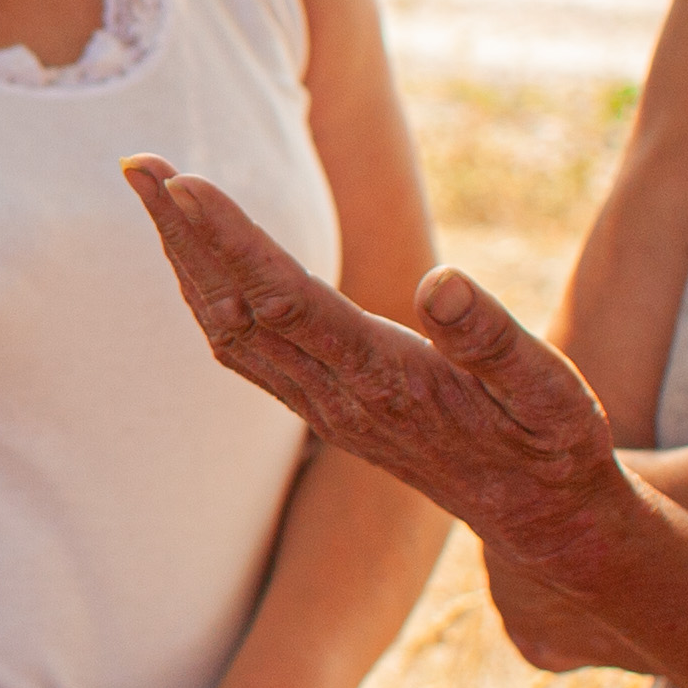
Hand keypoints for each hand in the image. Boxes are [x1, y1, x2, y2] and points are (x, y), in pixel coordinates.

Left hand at [127, 157, 639, 580]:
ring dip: (183, 259)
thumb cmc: (551, 448)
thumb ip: (493, 340)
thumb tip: (438, 281)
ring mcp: (321, 407)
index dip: (231, 241)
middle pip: (234, 307)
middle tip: (136, 164)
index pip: (287, 300)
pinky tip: (191, 257)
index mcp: (386, 379)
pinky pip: (241, 349)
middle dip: (182, 233)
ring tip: (149, 192)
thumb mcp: (550, 394)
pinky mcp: (321, 410)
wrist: (539, 523)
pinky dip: (205, 293)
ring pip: (226, 329)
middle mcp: (337, 396)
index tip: (183, 184)